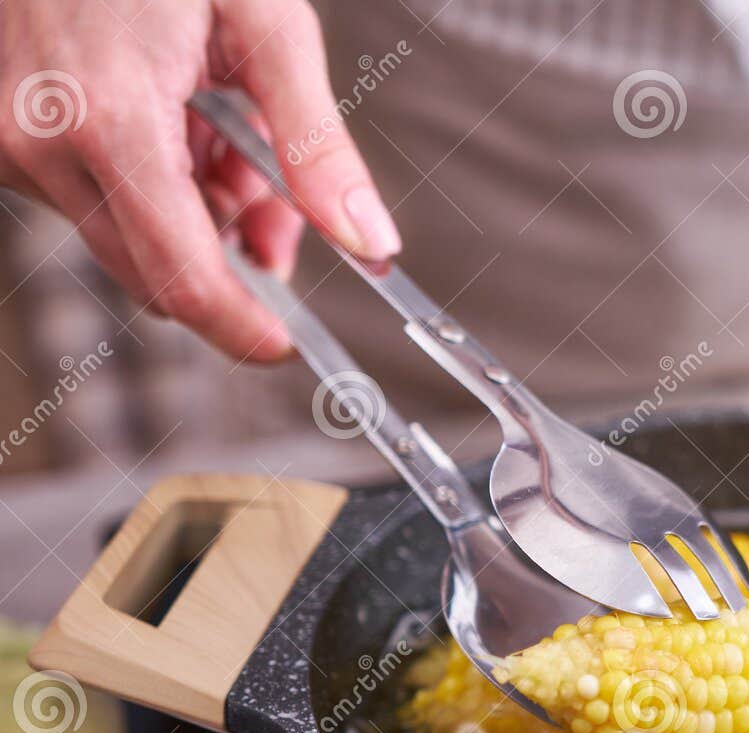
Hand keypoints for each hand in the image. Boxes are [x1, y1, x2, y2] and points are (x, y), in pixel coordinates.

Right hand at [0, 0, 400, 359]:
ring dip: (198, 215)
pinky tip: (178, 122)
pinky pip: (95, 199)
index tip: (286, 343)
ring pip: (130, 238)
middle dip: (233, 256)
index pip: (183, 278)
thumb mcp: (266, 23)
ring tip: (228, 135)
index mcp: (108, 118)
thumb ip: (318, 144)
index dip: (242, 326)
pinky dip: (154, 184)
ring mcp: (12, 143)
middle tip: (278, 202)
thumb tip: (370, 242)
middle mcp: (41, 143)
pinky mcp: (5, 138)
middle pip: (158, 270)